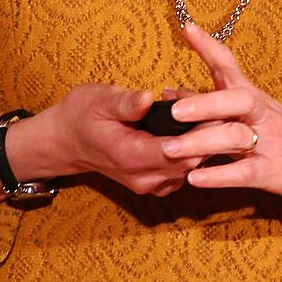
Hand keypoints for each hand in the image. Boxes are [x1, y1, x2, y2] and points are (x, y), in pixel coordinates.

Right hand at [51, 82, 207, 196]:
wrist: (66, 140)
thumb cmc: (82, 115)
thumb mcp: (101, 99)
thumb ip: (127, 102)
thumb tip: (148, 98)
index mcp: (131, 156)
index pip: (179, 152)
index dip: (201, 132)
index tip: (214, 108)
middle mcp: (142, 177)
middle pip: (192, 162)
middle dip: (205, 134)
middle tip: (211, 103)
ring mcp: (148, 184)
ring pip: (191, 169)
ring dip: (200, 142)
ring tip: (199, 110)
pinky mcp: (153, 182)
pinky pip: (182, 171)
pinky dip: (190, 152)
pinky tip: (188, 129)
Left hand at [160, 21, 281, 200]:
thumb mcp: (253, 112)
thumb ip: (211, 103)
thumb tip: (169, 91)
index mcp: (252, 97)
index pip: (230, 65)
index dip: (209, 47)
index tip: (188, 28)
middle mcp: (261, 115)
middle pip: (235, 99)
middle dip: (204, 103)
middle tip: (173, 110)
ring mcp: (270, 143)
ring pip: (236, 137)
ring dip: (201, 142)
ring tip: (169, 150)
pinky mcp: (275, 172)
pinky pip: (245, 173)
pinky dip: (219, 176)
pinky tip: (195, 178)